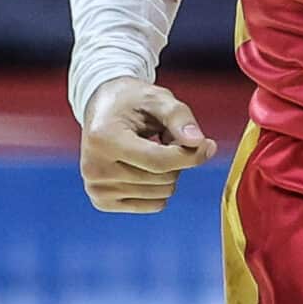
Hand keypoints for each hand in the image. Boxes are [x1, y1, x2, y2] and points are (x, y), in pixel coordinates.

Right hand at [78, 77, 218, 211]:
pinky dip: (160, 187)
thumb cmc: (132, 101)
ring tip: (154, 149)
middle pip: (162, 179)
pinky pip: (153, 205)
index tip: (207, 144)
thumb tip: (200, 143)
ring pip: (161, 194)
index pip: (158, 161)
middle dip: (177, 160)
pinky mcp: (103, 202)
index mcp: (103, 139)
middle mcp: (94, 168)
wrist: (103, 108)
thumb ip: (180, 118)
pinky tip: (146, 166)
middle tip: (167, 139)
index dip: (190, 155)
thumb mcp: (158, 98)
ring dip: (169, 172)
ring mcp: (97, 188)